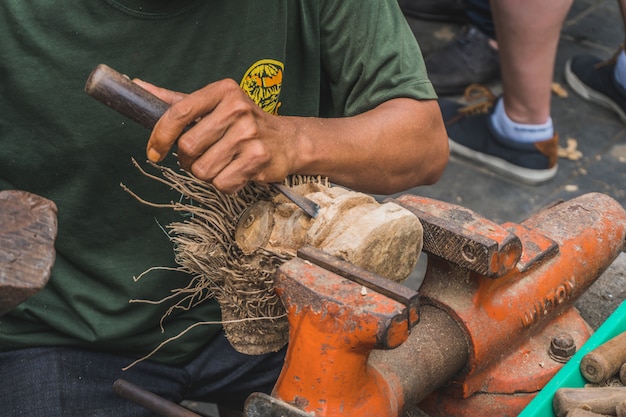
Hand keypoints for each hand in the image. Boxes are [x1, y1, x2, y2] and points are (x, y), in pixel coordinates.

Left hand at [136, 79, 294, 193]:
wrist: (288, 141)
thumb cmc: (244, 123)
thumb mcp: (214, 105)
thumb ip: (177, 100)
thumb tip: (137, 85)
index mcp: (223, 91)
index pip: (179, 113)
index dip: (160, 136)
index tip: (154, 151)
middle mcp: (238, 109)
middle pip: (187, 147)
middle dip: (188, 159)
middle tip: (201, 156)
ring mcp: (249, 135)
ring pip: (203, 169)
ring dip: (207, 173)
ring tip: (222, 163)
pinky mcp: (258, 159)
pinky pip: (222, 183)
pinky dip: (225, 184)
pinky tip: (237, 172)